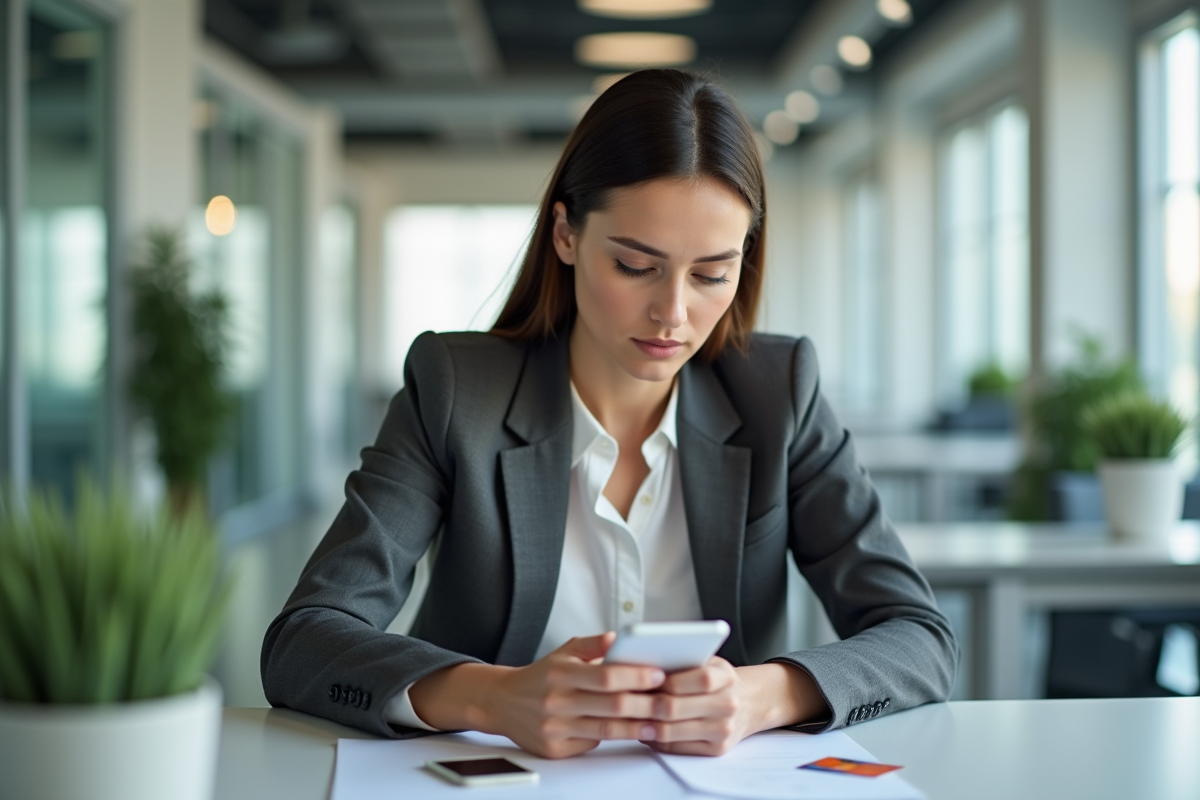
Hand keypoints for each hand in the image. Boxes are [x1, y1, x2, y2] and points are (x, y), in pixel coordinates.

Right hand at [410, 632, 666, 758]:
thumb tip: (618, 637)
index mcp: (560, 672)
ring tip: (659, 721)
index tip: (660, 674)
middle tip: (670, 701)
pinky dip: (613, 737)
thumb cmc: (541, 676)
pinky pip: (592, 744)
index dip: (637, 676)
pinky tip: (630, 731)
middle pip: (612, 706)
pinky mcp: (555, 750)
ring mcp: (555, 728)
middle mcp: (556, 701)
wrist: (502, 702)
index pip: (607, 676)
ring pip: (606, 730)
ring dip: (638, 726)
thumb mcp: (563, 651)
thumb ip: (592, 644)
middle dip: (646, 704)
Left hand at [639, 660, 827, 755]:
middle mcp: (728, 704)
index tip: (641, 678)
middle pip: (676, 708)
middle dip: (644, 704)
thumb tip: (640, 664)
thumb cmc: (719, 680)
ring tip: (626, 715)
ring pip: (671, 731)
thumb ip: (682, 660)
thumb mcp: (708, 661)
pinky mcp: (716, 749)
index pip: (697, 678)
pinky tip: (643, 729)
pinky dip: (654, 739)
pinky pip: (676, 747)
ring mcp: (723, 729)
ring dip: (644, 724)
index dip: (665, 680)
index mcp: (725, 677)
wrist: (750, 703)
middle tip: (622, 699)